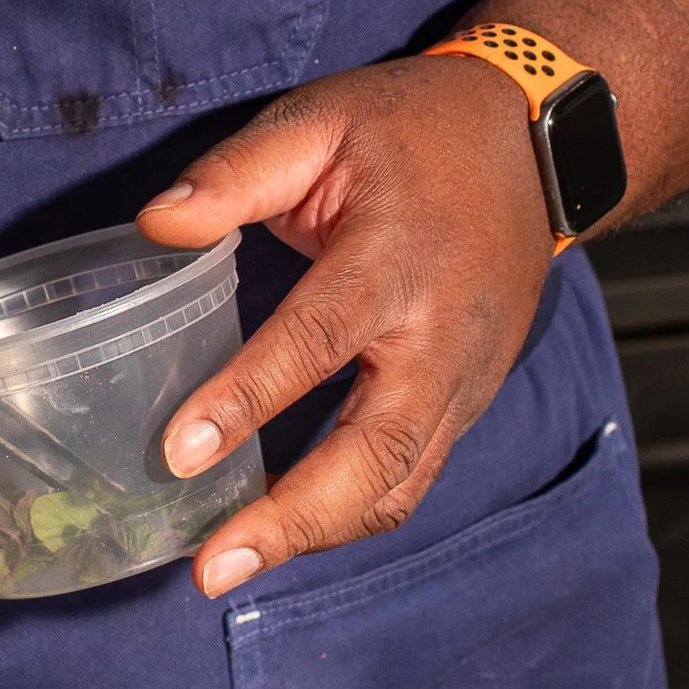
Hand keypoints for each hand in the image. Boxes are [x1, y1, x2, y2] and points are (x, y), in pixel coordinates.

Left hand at [134, 55, 553, 596]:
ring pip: (400, 483)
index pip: (317, 340)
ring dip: (317, 534)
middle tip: (208, 568)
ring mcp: (465, 378)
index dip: (246, 400)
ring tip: (230, 567)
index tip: (178, 454)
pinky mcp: (468, 400)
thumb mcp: (321, 119)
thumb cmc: (412, 128)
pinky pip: (413, 475)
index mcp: (394, 258)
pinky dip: (352, 515)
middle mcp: (439, 335)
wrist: (532, 143)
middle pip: (375, 451)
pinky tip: (286, 532)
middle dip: (291, 519)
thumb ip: (237, 173)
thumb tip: (155, 224)